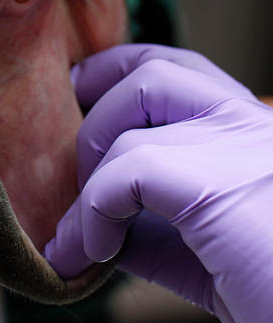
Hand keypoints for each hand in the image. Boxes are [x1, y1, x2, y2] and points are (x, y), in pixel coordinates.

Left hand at [44, 44, 272, 322]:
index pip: (179, 68)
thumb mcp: (217, 253)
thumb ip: (163, 232)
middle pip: (150, 72)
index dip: (119, 71)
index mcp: (252, 130)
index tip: (79, 92)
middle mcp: (247, 124)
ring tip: (82, 236)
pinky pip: (125, 174)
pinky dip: (93, 213)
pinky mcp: (213, 187)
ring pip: (128, 126)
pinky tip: (97, 253)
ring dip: (87, 182)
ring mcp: (235, 146)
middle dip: (94, 107)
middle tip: (70, 159)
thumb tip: (102, 229)